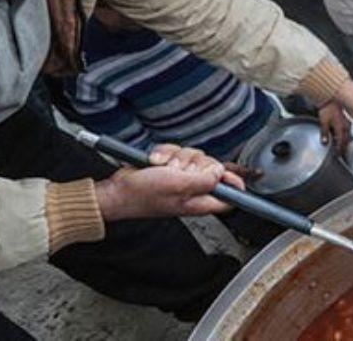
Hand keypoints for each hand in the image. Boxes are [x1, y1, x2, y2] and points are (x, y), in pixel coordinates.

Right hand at [94, 144, 242, 221]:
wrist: (117, 190)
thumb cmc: (143, 195)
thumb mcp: (180, 187)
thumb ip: (205, 181)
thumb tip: (221, 173)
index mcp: (200, 201)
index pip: (229, 196)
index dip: (234, 183)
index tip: (236, 174)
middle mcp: (193, 189)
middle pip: (213, 168)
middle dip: (197, 163)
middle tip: (181, 170)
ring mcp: (181, 177)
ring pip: (194, 156)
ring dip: (177, 157)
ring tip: (164, 168)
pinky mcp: (170, 166)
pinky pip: (177, 151)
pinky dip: (166, 152)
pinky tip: (156, 161)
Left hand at [317, 102, 352, 151]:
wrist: (330, 98)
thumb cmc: (327, 109)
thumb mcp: (324, 121)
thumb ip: (324, 133)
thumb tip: (324, 143)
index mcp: (341, 127)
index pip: (341, 142)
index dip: (339, 149)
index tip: (337, 155)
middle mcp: (346, 126)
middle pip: (346, 140)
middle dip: (344, 148)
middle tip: (342, 155)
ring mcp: (347, 122)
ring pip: (348, 135)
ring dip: (346, 142)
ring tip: (344, 147)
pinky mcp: (346, 119)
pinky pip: (348, 130)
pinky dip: (346, 135)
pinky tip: (345, 136)